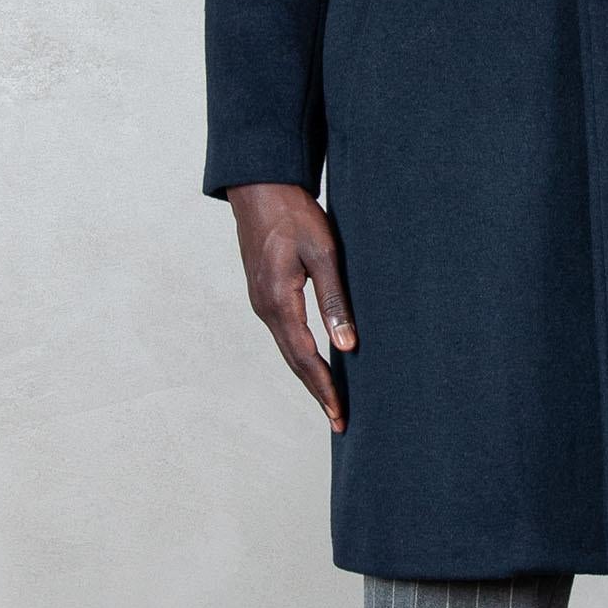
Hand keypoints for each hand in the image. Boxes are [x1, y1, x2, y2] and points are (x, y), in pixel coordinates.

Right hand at [229, 182, 356, 432]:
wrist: (260, 186)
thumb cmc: (294, 214)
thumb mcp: (322, 252)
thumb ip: (334, 298)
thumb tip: (347, 345)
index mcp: (279, 301)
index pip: (304, 357)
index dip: (324, 388)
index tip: (340, 415)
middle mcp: (265, 307)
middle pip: (293, 360)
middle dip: (317, 391)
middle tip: (339, 421)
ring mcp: (261, 301)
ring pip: (288, 348)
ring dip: (308, 375)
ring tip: (331, 398)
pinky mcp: (265, 292)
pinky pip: (284, 332)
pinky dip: (301, 353)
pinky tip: (316, 359)